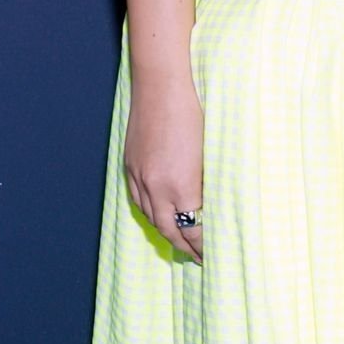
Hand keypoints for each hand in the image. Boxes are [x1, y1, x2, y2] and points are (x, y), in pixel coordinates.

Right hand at [124, 70, 205, 261]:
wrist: (162, 85)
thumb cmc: (195, 111)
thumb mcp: (209, 150)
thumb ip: (206, 181)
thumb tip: (210, 203)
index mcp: (181, 185)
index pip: (192, 227)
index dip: (202, 243)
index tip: (213, 251)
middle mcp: (156, 186)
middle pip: (169, 229)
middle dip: (185, 246)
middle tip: (200, 258)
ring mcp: (140, 176)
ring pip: (151, 217)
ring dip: (167, 232)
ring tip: (180, 242)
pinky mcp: (131, 165)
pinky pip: (138, 200)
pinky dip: (149, 213)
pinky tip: (158, 216)